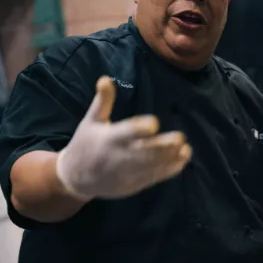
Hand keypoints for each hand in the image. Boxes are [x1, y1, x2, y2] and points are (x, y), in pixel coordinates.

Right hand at [56, 77, 191, 199]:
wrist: (76, 178)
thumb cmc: (84, 145)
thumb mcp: (90, 121)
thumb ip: (102, 101)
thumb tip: (106, 78)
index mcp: (108, 139)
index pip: (125, 133)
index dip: (139, 128)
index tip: (154, 123)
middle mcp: (118, 157)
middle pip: (143, 152)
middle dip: (162, 146)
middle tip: (180, 138)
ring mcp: (126, 173)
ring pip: (151, 166)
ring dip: (170, 159)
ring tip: (186, 150)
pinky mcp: (133, 184)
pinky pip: (152, 178)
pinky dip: (168, 171)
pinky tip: (181, 161)